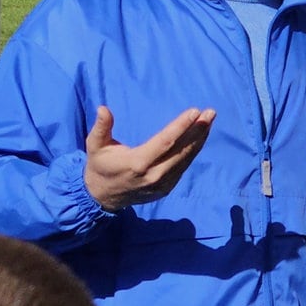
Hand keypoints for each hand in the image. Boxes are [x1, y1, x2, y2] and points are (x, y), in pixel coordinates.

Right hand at [84, 105, 216, 210]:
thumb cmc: (100, 166)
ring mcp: (161, 184)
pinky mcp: (166, 188)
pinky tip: (200, 138)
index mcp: (137, 163)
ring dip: (199, 140)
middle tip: (210, 113)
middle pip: (181, 150)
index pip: (165, 142)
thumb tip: (103, 108)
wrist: (102, 197)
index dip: (181, 126)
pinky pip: (183, 167)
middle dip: (197, 130)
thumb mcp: (95, 146)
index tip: (194, 112)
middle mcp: (153, 174)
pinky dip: (193, 152)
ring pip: (185, 159)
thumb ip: (101, 127)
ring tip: (209, 122)